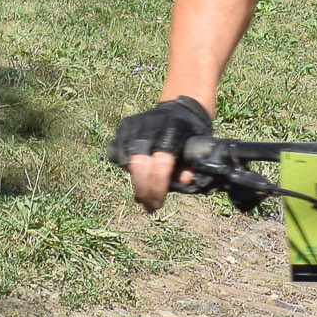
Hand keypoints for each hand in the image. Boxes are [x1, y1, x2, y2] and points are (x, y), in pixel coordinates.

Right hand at [110, 94, 211, 211]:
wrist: (180, 110)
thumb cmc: (191, 135)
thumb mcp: (199, 149)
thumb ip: (191, 168)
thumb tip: (184, 182)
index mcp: (173, 131)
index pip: (160, 165)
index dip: (157, 188)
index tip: (157, 204)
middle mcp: (150, 126)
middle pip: (138, 164)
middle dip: (143, 189)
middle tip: (149, 206)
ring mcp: (134, 125)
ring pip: (126, 161)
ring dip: (135, 181)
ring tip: (145, 193)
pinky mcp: (123, 127)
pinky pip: (117, 153)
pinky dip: (125, 166)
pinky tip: (137, 173)